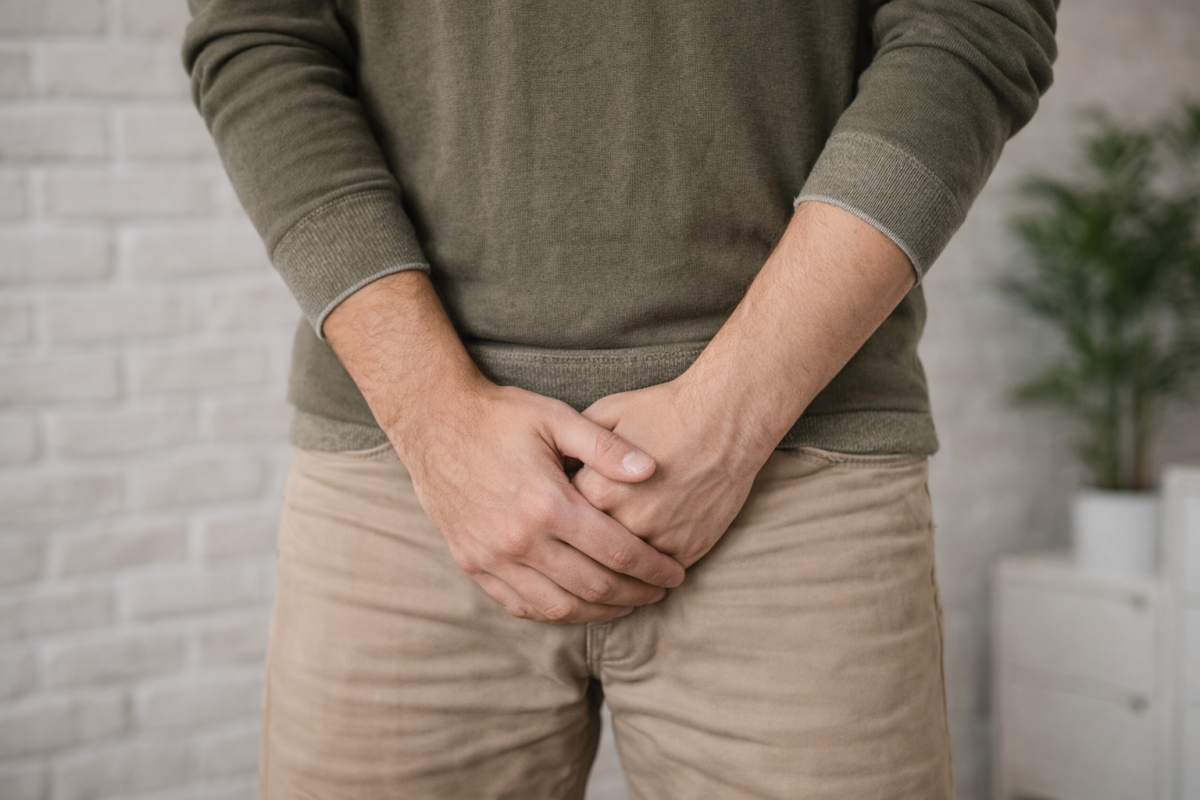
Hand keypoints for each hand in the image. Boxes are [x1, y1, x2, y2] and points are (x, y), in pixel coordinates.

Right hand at [323, 270, 683, 625]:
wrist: (433, 421)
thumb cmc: (500, 416)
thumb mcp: (555, 417)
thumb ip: (605, 446)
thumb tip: (651, 469)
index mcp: (547, 504)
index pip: (616, 552)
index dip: (653, 567)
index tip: (675, 572)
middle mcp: (520, 540)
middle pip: (594, 586)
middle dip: (636, 593)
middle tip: (661, 591)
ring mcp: (493, 557)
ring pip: (560, 606)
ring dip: (601, 611)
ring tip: (628, 602)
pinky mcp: (473, 564)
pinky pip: (522, 605)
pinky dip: (557, 612)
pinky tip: (579, 604)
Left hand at [571, 379, 771, 568]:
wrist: (724, 418)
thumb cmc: (662, 410)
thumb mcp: (606, 414)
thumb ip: (574, 447)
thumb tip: (550, 470)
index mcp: (596, 489)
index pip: (563, 520)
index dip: (562, 517)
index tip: (562, 516)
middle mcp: (625, 519)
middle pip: (589, 552)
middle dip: (581, 552)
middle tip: (575, 552)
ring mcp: (658, 538)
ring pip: (623, 572)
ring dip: (612, 574)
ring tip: (606, 571)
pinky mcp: (687, 549)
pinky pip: (656, 576)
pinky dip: (647, 576)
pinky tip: (639, 571)